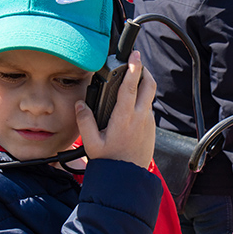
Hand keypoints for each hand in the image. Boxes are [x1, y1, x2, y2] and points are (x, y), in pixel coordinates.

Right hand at [75, 51, 156, 168]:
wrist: (128, 179)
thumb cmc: (110, 162)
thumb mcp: (91, 143)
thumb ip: (85, 121)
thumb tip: (80, 104)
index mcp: (125, 117)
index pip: (131, 86)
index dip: (134, 67)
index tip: (135, 54)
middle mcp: (140, 117)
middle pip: (149, 85)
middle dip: (144, 70)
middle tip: (136, 62)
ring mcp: (148, 122)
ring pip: (149, 97)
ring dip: (143, 86)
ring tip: (130, 82)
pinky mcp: (152, 128)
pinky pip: (148, 109)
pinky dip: (142, 101)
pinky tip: (130, 106)